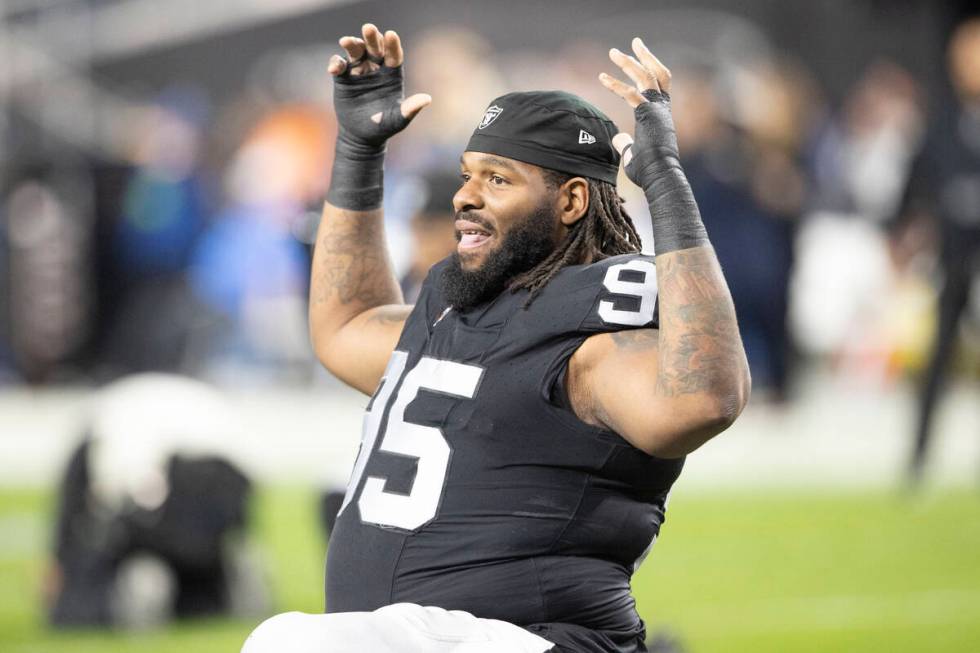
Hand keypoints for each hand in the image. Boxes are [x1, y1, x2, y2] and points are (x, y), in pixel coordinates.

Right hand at [329, 23, 430, 150]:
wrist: (362, 136)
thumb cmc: (383, 127)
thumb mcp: (398, 119)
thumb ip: (410, 109)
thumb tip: (427, 99)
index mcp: (392, 74)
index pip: (394, 55)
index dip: (392, 45)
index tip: (391, 34)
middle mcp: (376, 68)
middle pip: (375, 48)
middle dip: (372, 38)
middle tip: (368, 28)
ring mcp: (359, 70)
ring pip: (356, 51)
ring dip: (351, 44)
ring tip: (346, 41)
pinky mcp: (343, 77)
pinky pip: (339, 65)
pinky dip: (336, 63)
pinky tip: (334, 69)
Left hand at [599, 38, 707, 254]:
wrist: (660, 178)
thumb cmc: (649, 172)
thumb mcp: (634, 155)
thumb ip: (626, 144)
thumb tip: (617, 138)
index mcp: (661, 115)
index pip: (658, 86)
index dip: (649, 71)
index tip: (636, 60)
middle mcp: (662, 109)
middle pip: (657, 74)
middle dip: (644, 57)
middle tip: (633, 43)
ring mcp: (657, 110)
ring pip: (646, 76)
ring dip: (630, 62)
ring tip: (614, 52)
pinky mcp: (648, 115)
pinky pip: (632, 94)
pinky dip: (616, 85)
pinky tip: (602, 78)